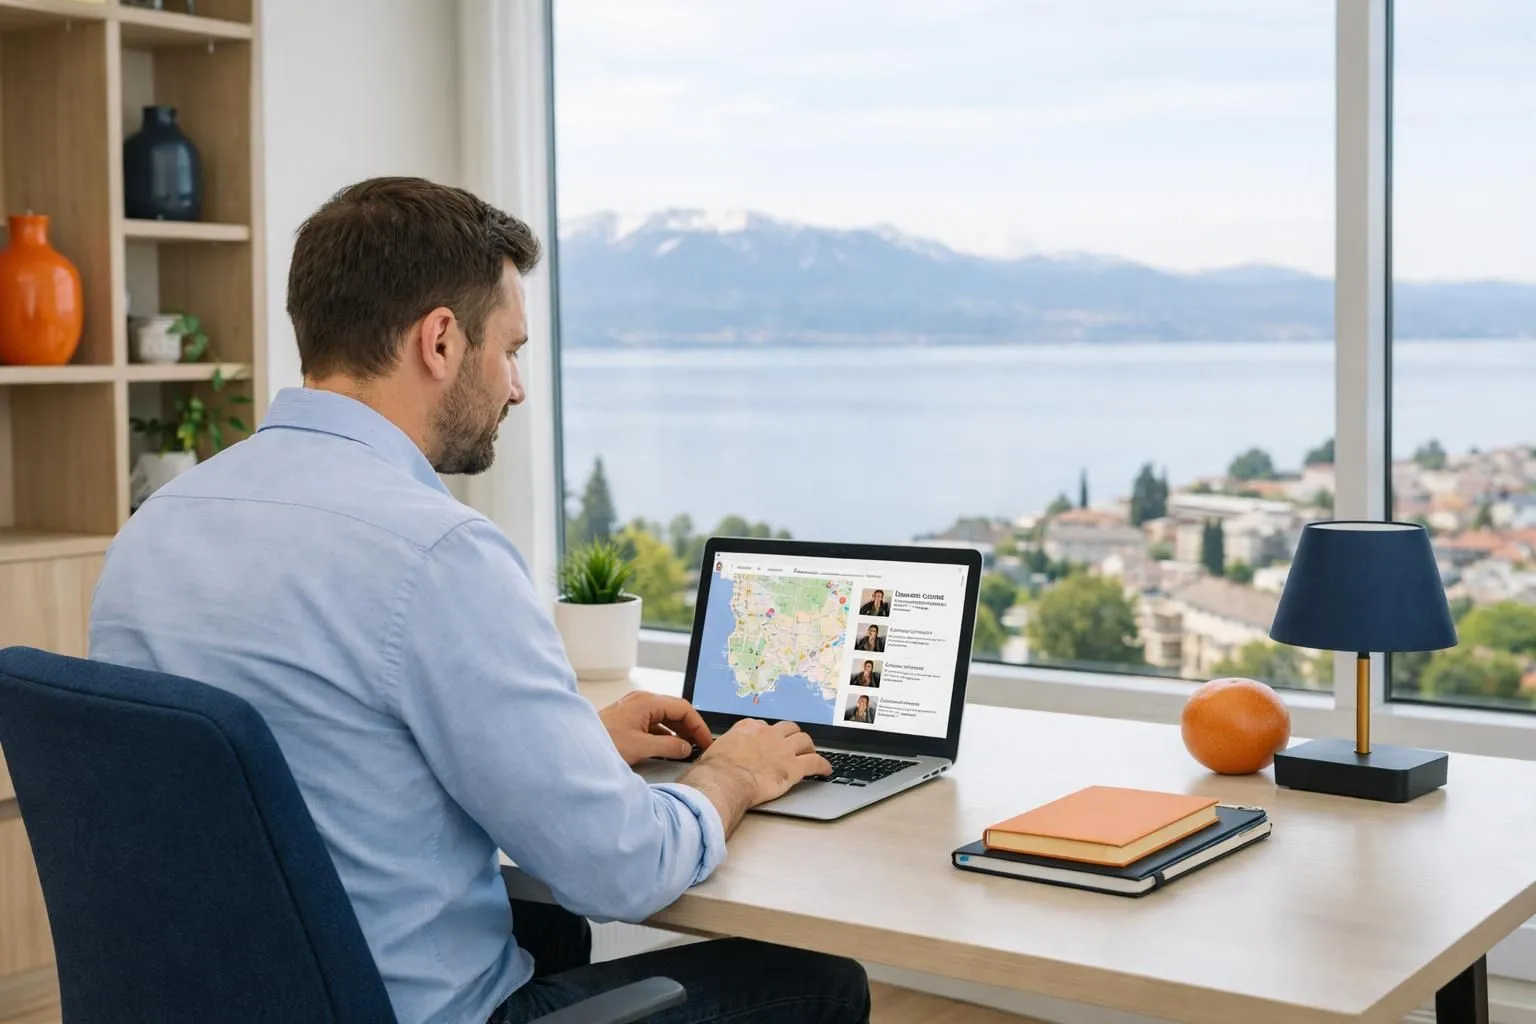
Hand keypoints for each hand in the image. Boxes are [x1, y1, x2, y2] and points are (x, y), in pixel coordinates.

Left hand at [599, 691, 713, 766]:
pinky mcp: (628, 719)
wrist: (575, 747)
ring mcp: (634, 708)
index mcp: (647, 701)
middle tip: (700, 747)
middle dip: (690, 729)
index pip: (684, 708)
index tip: (706, 742)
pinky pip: (653, 724)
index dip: (698, 726)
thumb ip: (668, 747)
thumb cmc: (603, 743)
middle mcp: (642, 700)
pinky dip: (664, 735)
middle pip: (675, 711)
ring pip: (665, 718)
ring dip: (677, 732)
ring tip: (687, 750)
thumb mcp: (641, 747)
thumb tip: (686, 748)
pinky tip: (668, 749)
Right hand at [691, 719, 832, 806]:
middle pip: (788, 728)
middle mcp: (768, 734)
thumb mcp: (714, 751)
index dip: (768, 735)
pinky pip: (814, 762)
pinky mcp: (793, 767)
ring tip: (810, 752)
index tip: (769, 741)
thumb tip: (716, 758)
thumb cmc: (714, 770)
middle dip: (792, 735)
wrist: (724, 781)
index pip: (764, 726)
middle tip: (794, 744)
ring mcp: (782, 749)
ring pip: (804, 740)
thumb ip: (722, 751)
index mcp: (748, 728)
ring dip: (809, 746)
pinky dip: (823, 765)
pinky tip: (826, 770)